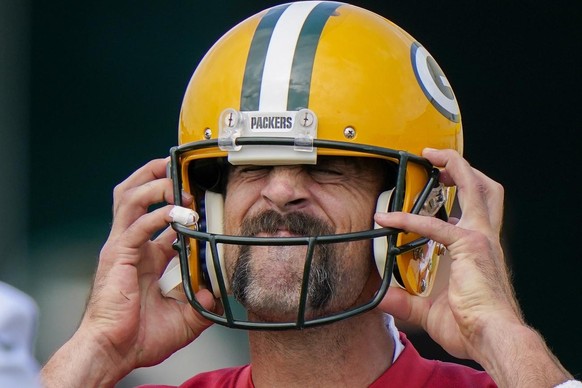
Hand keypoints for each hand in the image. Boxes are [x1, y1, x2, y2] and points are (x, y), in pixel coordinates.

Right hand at [42, 159, 215, 385]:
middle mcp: (131, 246)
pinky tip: (178, 215)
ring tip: (178, 185)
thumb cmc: (138, 337)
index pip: (158, 216)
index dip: (177, 203)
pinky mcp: (117, 256)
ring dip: (156, 186)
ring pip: (131, 199)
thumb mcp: (182, 318)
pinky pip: (136, 225)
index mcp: (144, 256)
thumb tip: (217, 294)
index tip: (199, 198)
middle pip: (134, 195)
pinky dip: (157, 215)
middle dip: (155, 176)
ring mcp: (121, 248)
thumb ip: (201, 304)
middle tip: (178, 169)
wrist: (113, 353)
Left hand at [376, 149, 574, 386]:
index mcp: (479, 248)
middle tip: (436, 158)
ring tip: (430, 156)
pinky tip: (387, 218)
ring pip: (475, 188)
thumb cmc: (471, 327)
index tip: (428, 193)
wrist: (492, 338)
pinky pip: (434, 224)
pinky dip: (408, 218)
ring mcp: (480, 238)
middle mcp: (485, 237)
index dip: (453, 195)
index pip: (473, 209)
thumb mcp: (430, 311)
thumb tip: (380, 298)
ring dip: (454, 167)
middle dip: (463, 166)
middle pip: (485, 188)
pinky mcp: (469, 246)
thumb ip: (404, 302)